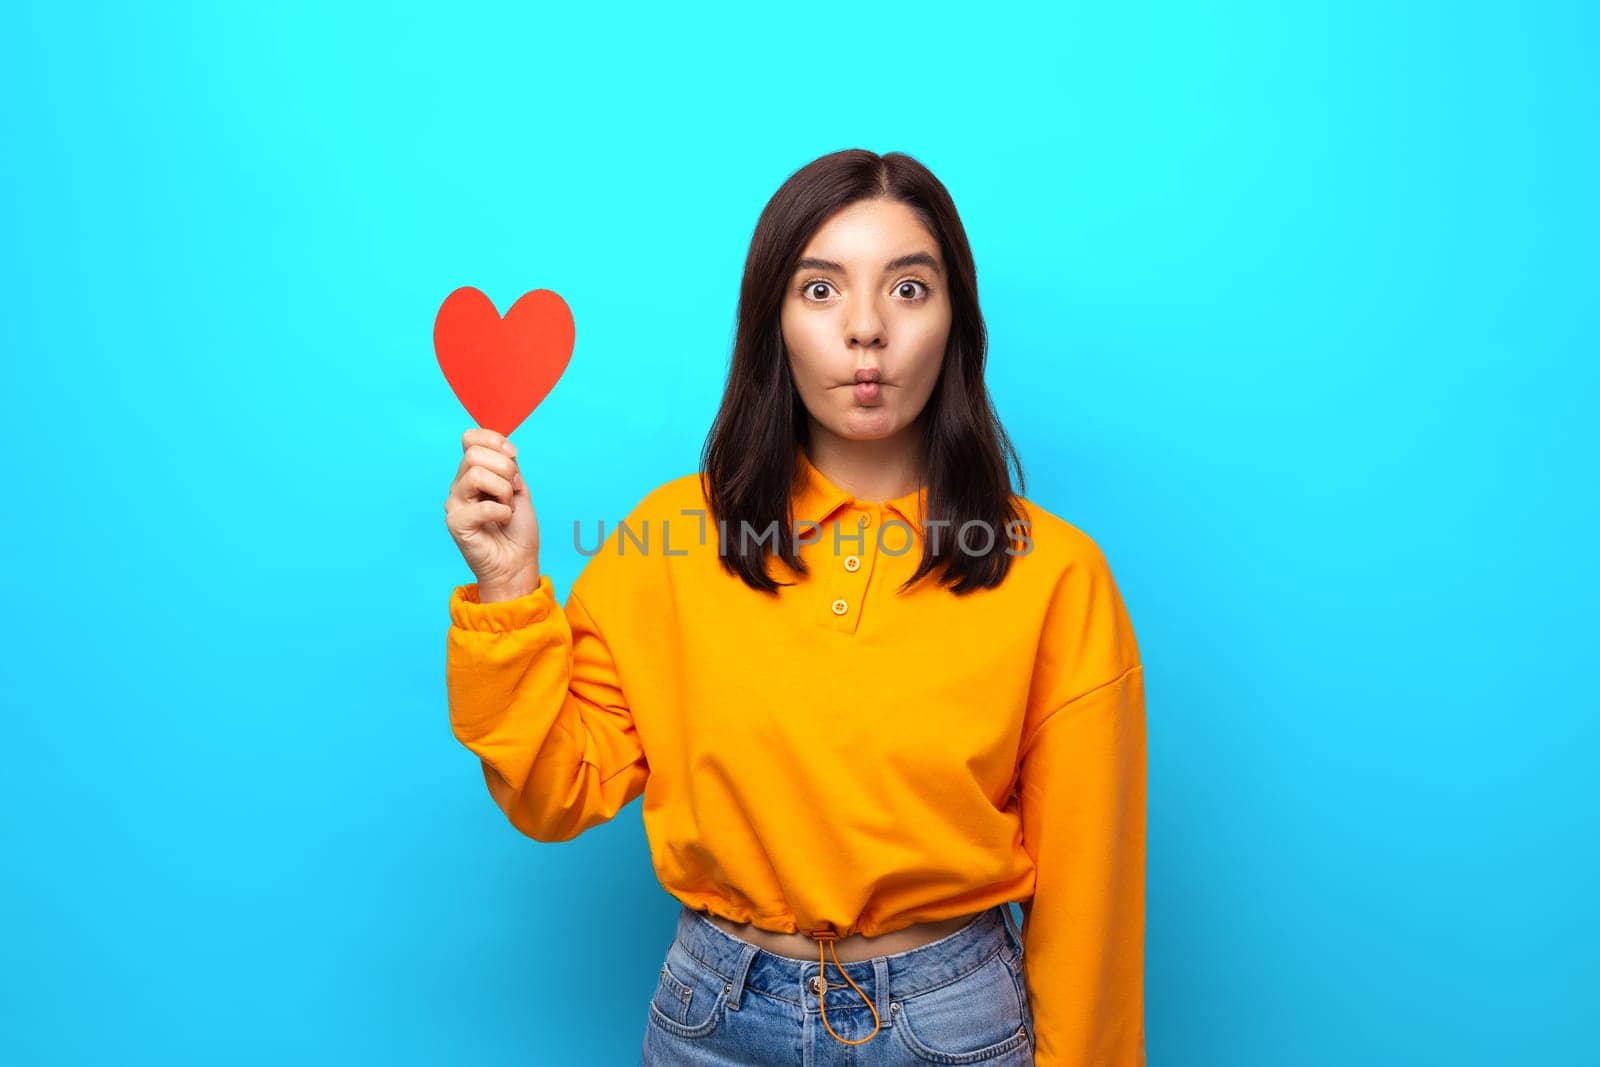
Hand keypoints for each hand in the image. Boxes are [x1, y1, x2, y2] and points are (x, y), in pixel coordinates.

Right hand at [443, 428, 540, 599]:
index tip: (514, 455)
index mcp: (473, 473)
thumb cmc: (518, 530)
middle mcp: (460, 485)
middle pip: (474, 454)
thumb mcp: (518, 488)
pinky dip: (502, 512)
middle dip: (505, 470)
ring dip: (504, 491)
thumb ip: (509, 465)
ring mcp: (455, 504)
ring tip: (507, 508)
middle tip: (513, 492)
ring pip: (477, 474)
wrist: (518, 563)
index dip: (494, 440)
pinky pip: (482, 505)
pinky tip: (503, 520)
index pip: (471, 438)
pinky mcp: (456, 524)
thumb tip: (505, 447)